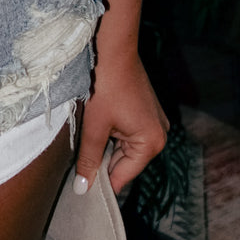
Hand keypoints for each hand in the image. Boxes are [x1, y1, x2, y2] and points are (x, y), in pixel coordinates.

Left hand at [74, 48, 168, 195]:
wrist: (112, 49)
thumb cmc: (104, 86)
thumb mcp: (94, 127)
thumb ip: (89, 160)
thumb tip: (82, 190)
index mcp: (152, 143)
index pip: (122, 176)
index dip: (99, 181)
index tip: (79, 186)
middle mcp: (159, 135)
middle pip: (124, 163)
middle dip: (102, 160)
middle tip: (80, 153)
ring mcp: (154, 123)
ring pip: (124, 148)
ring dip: (106, 144)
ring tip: (90, 132)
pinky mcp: (146, 112)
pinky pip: (127, 134)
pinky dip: (112, 133)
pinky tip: (99, 121)